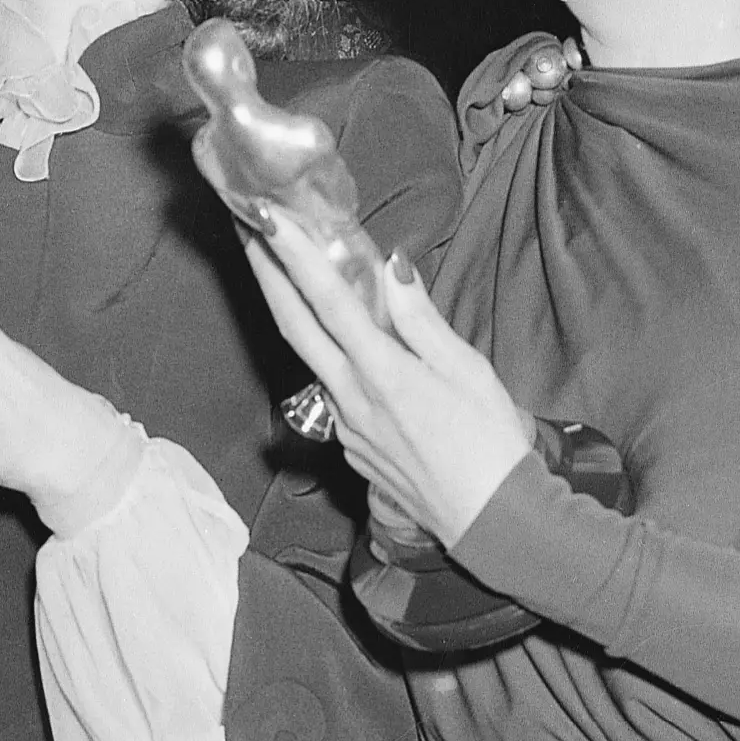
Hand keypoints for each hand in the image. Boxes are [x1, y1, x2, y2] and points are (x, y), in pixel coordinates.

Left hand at [240, 224, 529, 545]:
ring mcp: (346, 428)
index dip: (293, 256)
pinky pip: (334, 394)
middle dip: (266, 276)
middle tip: (248, 232)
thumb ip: (422, 319)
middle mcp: (351, 399)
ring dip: (295, 315)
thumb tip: (392, 267)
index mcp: (381, 372)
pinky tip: (342, 347)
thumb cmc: (491, 442)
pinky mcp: (353, 450)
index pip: (327, 301)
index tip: (268, 219)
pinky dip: (329, 359)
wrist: (490, 521)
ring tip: (286, 274)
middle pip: (295, 328)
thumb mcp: (466, 370)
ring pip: (312, 360)